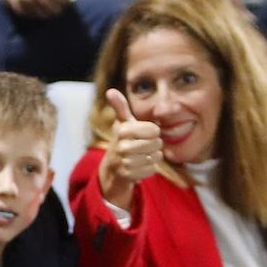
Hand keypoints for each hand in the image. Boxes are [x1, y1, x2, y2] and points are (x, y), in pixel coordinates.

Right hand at [97, 89, 162, 210]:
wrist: (114, 166)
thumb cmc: (123, 140)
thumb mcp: (122, 122)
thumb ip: (120, 106)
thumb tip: (110, 91)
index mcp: (123, 130)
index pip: (154, 129)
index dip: (153, 131)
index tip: (145, 132)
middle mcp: (122, 147)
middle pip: (157, 143)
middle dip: (154, 143)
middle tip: (145, 144)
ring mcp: (126, 162)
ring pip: (155, 156)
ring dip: (153, 155)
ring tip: (143, 154)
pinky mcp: (131, 175)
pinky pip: (153, 168)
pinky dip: (151, 166)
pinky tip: (142, 164)